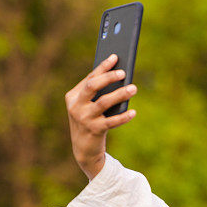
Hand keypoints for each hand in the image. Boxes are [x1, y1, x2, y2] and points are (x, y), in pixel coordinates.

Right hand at [64, 54, 137, 178]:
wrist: (83, 149)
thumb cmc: (90, 121)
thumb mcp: (89, 106)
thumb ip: (99, 93)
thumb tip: (120, 78)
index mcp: (73, 96)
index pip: (90, 78)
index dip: (103, 67)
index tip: (115, 57)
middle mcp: (76, 106)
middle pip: (93, 86)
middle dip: (108, 77)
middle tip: (124, 73)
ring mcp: (84, 119)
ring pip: (104, 102)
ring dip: (120, 94)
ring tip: (134, 88)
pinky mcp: (94, 131)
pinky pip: (112, 122)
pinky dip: (124, 117)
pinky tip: (133, 112)